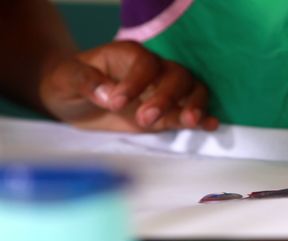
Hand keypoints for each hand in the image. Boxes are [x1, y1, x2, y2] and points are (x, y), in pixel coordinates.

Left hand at [39, 41, 217, 131]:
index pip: (144, 62)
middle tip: (145, 118)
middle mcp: (154, 70)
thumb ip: (85, 81)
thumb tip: (108, 94)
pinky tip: (210, 126)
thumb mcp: (66, 78)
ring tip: (189, 122)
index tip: (117, 102)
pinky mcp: (170, 113)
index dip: (135, 81)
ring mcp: (165, 91)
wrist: (74, 99)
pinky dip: (204, 118)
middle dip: (166, 96)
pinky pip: (193, 112)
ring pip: (193, 90)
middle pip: (176, 75)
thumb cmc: (69, 83)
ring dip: (194, 105)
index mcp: (129, 55)